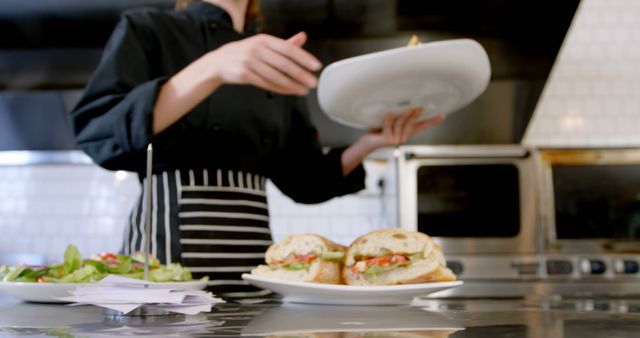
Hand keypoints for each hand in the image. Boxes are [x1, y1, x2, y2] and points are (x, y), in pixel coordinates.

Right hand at [206, 31, 320, 95]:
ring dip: (292, 85)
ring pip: (275, 76)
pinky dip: (280, 89)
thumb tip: (303, 37)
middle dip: (301, 74)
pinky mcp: (244, 74)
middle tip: (313, 82)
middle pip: (283, 63)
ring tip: (304, 90)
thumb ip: (284, 44)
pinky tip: (290, 91)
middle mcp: (257, 49)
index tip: (316, 66)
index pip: (288, 48)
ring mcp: (249, 61)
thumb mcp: (263, 44)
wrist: (219, 62)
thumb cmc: (245, 53)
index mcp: (264, 39)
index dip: (304, 58)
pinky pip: (266, 84)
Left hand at [340, 107, 444, 174]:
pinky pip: (389, 126)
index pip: (422, 126)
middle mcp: (402, 137)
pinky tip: (388, 113)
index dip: (432, 121)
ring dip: (404, 116)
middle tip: (419, 107)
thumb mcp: (391, 121)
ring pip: (401, 124)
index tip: (443, 115)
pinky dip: (389, 119)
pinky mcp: (387, 139)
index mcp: (406, 132)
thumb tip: (408, 105)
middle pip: (412, 124)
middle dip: (415, 115)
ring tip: (406, 109)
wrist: (367, 143)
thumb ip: (400, 116)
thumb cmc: (378, 130)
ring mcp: (395, 140)